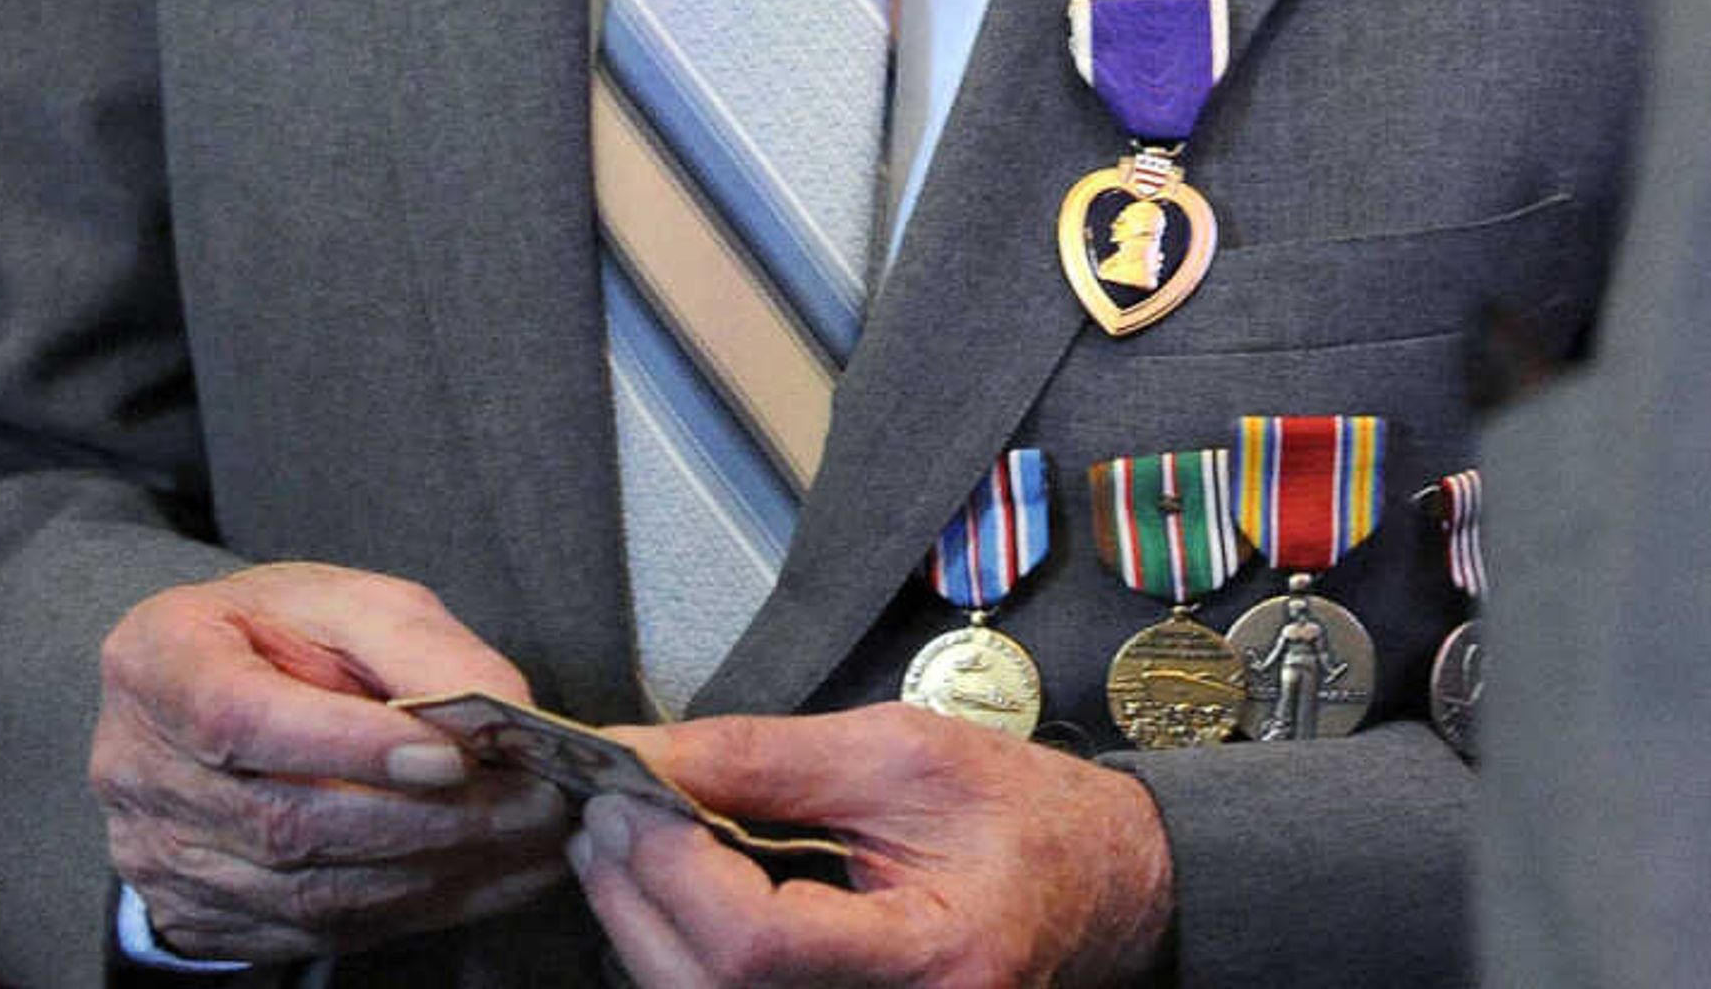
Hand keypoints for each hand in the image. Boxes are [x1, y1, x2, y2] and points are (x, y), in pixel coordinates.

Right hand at [89, 560, 572, 962]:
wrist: (212, 690)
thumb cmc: (284, 633)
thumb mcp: (348, 602)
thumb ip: (422, 646)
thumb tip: (504, 710)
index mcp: (157, 661)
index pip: (241, 720)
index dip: (348, 746)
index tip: (453, 755)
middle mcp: (137, 769)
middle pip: (284, 819)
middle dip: (428, 819)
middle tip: (536, 803)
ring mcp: (158, 856)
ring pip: (307, 891)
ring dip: (437, 871)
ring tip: (534, 840)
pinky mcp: (198, 916)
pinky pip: (316, 930)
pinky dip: (417, 908)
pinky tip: (491, 878)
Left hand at [571, 707, 1171, 988]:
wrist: (1108, 890)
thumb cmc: (1028, 818)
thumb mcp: (905, 753)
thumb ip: (768, 757)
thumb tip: (646, 755)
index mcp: (933, 956)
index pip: (761, 947)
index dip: (675, 873)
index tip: (630, 797)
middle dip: (635, 897)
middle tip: (602, 813)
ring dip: (641, 927)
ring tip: (625, 844)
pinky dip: (681, 954)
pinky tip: (668, 895)